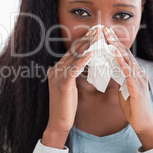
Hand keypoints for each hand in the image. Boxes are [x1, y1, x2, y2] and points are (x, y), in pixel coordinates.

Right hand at [43, 27, 99, 147]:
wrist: (58, 123)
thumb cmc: (66, 106)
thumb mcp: (69, 87)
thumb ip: (72, 74)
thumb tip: (82, 65)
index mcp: (56, 70)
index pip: (72, 52)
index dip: (83, 42)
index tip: (93, 33)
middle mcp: (55, 70)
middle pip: (73, 51)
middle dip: (86, 39)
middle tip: (97, 29)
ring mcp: (57, 76)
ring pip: (75, 57)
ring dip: (87, 45)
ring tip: (97, 36)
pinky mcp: (63, 84)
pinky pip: (75, 68)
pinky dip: (84, 59)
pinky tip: (92, 52)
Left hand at [102, 26, 152, 140]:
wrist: (144, 124)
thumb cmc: (133, 108)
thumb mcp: (124, 90)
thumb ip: (120, 78)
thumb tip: (111, 69)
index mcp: (134, 73)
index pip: (123, 54)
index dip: (114, 43)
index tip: (104, 33)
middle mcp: (138, 73)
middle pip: (125, 52)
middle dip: (114, 39)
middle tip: (104, 28)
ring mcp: (139, 79)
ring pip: (127, 59)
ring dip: (117, 46)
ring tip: (107, 36)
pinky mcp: (137, 88)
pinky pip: (129, 72)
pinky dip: (122, 62)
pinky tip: (115, 54)